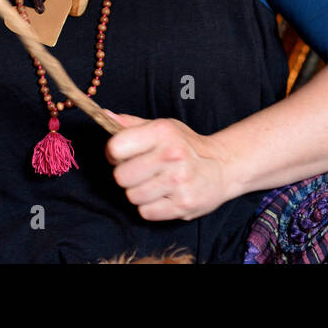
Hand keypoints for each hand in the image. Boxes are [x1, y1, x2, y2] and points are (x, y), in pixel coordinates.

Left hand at [103, 110, 233, 221]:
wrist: (222, 167)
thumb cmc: (185, 145)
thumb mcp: (162, 127)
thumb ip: (131, 124)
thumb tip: (105, 115)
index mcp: (162, 131)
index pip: (116, 147)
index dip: (113, 153)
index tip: (122, 155)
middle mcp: (171, 154)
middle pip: (121, 177)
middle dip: (127, 176)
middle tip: (142, 171)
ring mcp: (179, 181)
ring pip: (132, 196)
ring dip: (139, 192)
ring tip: (154, 184)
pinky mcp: (183, 204)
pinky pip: (146, 212)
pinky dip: (151, 207)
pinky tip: (163, 196)